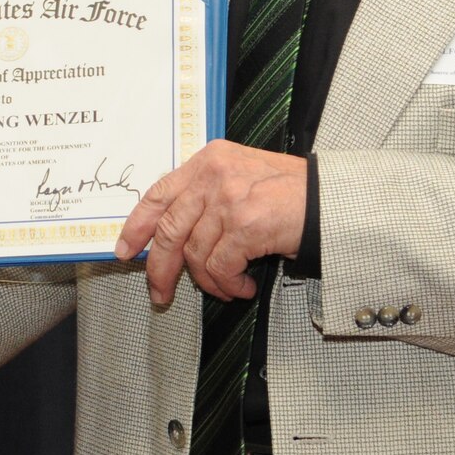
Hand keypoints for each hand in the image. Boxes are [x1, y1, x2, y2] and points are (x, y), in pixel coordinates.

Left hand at [113, 142, 306, 307]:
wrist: (330, 199)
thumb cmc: (289, 193)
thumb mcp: (240, 177)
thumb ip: (205, 195)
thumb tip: (172, 237)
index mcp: (207, 161)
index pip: (158, 194)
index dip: (136, 226)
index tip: (124, 250)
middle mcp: (213, 175)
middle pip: (168, 230)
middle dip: (159, 268)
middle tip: (160, 292)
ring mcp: (228, 198)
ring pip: (195, 254)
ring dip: (209, 281)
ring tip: (226, 287)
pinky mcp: (246, 224)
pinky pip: (220, 267)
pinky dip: (228, 284)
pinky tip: (243, 285)